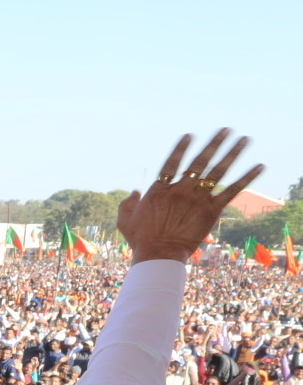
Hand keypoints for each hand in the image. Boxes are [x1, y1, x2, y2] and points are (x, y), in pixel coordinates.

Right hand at [119, 130, 263, 263]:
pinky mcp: (211, 210)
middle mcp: (180, 190)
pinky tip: (259, 166)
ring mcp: (197, 199)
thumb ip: (128, 204)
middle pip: (200, 162)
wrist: (158, 255)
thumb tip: (135, 191)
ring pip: (218, 171)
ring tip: (244, 140)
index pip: (172, 163)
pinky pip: (232, 191)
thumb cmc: (140, 239)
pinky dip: (246, 178)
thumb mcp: (125, 221)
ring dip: (232, 153)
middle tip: (226, 130)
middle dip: (214, 144)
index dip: (180, 149)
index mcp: (160, 190)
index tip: (190, 135)